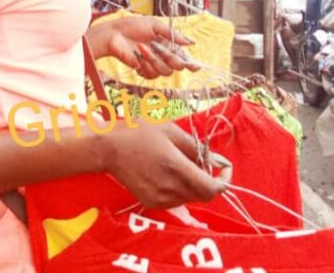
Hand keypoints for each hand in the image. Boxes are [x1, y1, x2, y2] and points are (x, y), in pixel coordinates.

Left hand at [89, 16, 198, 78]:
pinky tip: (137, 56)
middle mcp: (164, 56)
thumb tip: (190, 42)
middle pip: (177, 66)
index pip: (184, 57)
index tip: (195, 65)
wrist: (115, 35)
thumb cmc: (133, 26)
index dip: (191, 63)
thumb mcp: (154, 25)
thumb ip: (172, 34)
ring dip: (153, 59)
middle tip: (162, 49)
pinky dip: (145, 65)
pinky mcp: (144, 70)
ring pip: (165, 72)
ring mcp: (154, 64)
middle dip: (172, 59)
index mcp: (169, 44)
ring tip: (142, 47)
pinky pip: (152, 75)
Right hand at [101, 122, 226, 208]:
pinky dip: (182, 189)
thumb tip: (216, 160)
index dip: (224, 181)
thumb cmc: (140, 133)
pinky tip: (171, 173)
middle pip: (203, 195)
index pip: (211, 189)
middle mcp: (169, 188)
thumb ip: (196, 147)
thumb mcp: (171, 131)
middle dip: (210, 180)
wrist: (109, 148)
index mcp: (175, 167)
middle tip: (205, 162)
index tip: (225, 168)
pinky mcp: (152, 203)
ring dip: (196, 185)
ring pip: (191, 198)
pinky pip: (177, 200)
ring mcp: (159, 198)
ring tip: (184, 164)